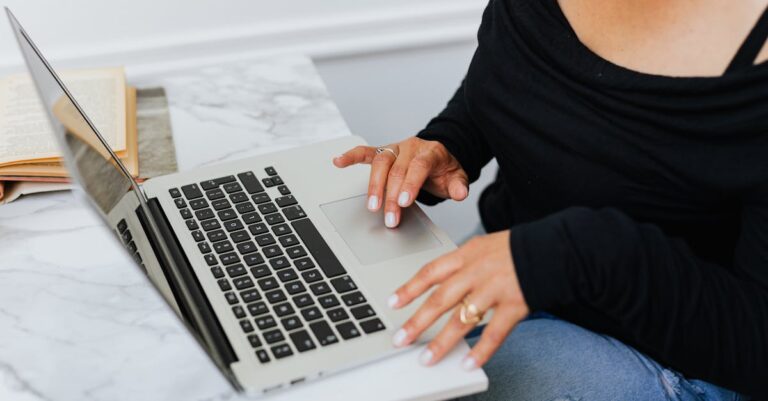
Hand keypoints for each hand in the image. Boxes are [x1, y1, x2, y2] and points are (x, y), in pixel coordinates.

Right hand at [332, 137, 468, 227]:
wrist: (438, 158)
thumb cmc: (444, 171)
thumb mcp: (457, 178)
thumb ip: (458, 186)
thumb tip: (460, 193)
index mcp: (430, 151)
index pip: (418, 166)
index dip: (410, 184)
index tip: (403, 203)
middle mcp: (410, 147)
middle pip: (397, 170)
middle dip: (392, 196)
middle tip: (390, 218)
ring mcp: (395, 149)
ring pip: (380, 163)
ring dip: (374, 186)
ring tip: (372, 206)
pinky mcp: (383, 152)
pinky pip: (365, 152)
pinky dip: (351, 156)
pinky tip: (338, 162)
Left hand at [388, 230, 528, 368]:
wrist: (553, 248)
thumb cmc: (516, 249)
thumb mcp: (483, 247)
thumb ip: (462, 265)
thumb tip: (440, 283)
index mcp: (467, 255)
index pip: (431, 272)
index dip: (410, 288)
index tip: (393, 303)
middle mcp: (477, 272)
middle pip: (440, 299)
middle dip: (417, 322)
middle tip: (401, 339)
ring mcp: (495, 289)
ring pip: (462, 319)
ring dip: (442, 342)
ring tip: (427, 358)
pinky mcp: (514, 305)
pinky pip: (494, 333)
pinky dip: (480, 350)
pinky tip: (468, 363)